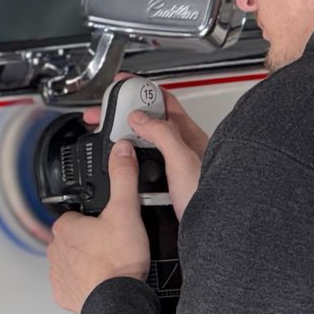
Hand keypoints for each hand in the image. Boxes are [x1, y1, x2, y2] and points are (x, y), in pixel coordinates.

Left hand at [48, 139, 150, 312]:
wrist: (118, 302)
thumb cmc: (118, 262)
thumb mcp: (126, 211)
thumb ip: (123, 178)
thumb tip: (121, 151)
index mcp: (65, 228)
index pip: (76, 216)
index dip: (95, 219)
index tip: (110, 226)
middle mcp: (55, 251)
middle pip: (74, 239)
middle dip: (91, 241)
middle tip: (114, 246)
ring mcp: (58, 274)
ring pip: (72, 262)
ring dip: (87, 263)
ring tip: (111, 265)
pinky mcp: (64, 295)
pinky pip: (73, 285)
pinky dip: (86, 284)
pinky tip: (103, 282)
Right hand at [83, 84, 211, 218]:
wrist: (213, 228)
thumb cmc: (209, 194)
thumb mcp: (182, 160)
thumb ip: (161, 134)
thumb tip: (138, 116)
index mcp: (186, 133)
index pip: (161, 99)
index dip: (140, 89)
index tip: (120, 84)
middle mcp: (179, 147)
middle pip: (147, 121)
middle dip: (122, 115)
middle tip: (101, 115)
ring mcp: (171, 165)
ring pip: (142, 144)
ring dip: (124, 141)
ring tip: (106, 138)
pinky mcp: (164, 183)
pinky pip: (141, 167)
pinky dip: (128, 164)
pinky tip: (122, 167)